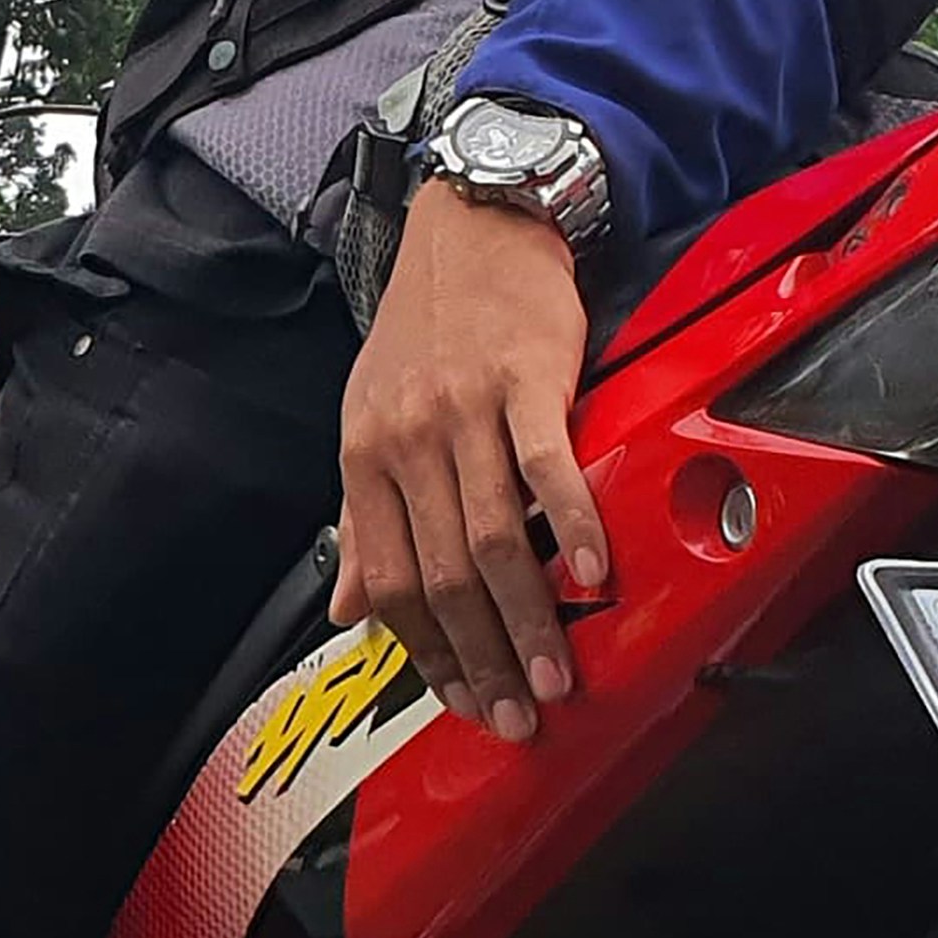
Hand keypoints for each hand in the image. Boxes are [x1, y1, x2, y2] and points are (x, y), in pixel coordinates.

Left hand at [338, 180, 611, 739]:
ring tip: (556, 675)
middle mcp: (407, 440)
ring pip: (492, 539)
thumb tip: (347, 608)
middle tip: (517, 715)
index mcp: (365, 459)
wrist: (473, 223)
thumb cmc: (428, 328)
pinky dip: (568, 525)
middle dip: (481, 661)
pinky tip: (590, 574)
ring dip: (528, 620)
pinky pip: (545, 467)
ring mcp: (464, 411)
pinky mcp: (524, 381)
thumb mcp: (371, 420)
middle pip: (442, 578)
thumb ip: (365, 520)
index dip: (425, 655)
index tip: (461, 702)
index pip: (389, 584)